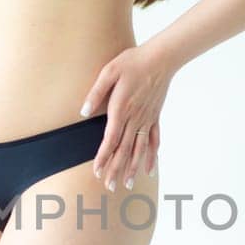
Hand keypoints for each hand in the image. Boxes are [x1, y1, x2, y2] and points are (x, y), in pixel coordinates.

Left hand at [79, 44, 172, 192]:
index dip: (104, 157)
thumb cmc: (132, 62)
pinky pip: (154, 141)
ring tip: (126, 185)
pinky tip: (149, 170)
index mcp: (121, 109)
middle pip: (124, 149)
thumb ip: (96, 93)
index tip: (97, 172)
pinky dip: (151, 157)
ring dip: (132, 168)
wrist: (161, 58)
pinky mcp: (155, 117)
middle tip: (109, 187)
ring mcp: (147, 119)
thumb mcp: (109, 72)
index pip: (111, 139)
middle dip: (116, 169)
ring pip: (139, 149)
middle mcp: (135, 118)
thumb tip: (83, 112)